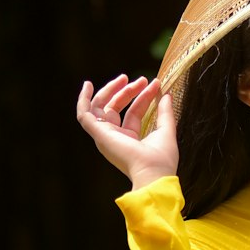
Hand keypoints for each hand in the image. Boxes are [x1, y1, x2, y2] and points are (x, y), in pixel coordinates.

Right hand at [76, 73, 178, 188]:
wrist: (153, 171)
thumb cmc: (161, 158)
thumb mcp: (166, 129)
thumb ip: (165, 112)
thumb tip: (166, 93)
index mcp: (131, 139)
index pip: (134, 112)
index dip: (143, 96)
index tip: (156, 84)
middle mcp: (116, 137)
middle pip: (116, 108)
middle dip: (128, 91)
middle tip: (142, 79)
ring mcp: (106, 135)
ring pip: (102, 107)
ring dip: (112, 90)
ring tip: (125, 78)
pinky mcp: (98, 133)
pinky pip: (84, 114)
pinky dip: (83, 100)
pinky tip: (87, 85)